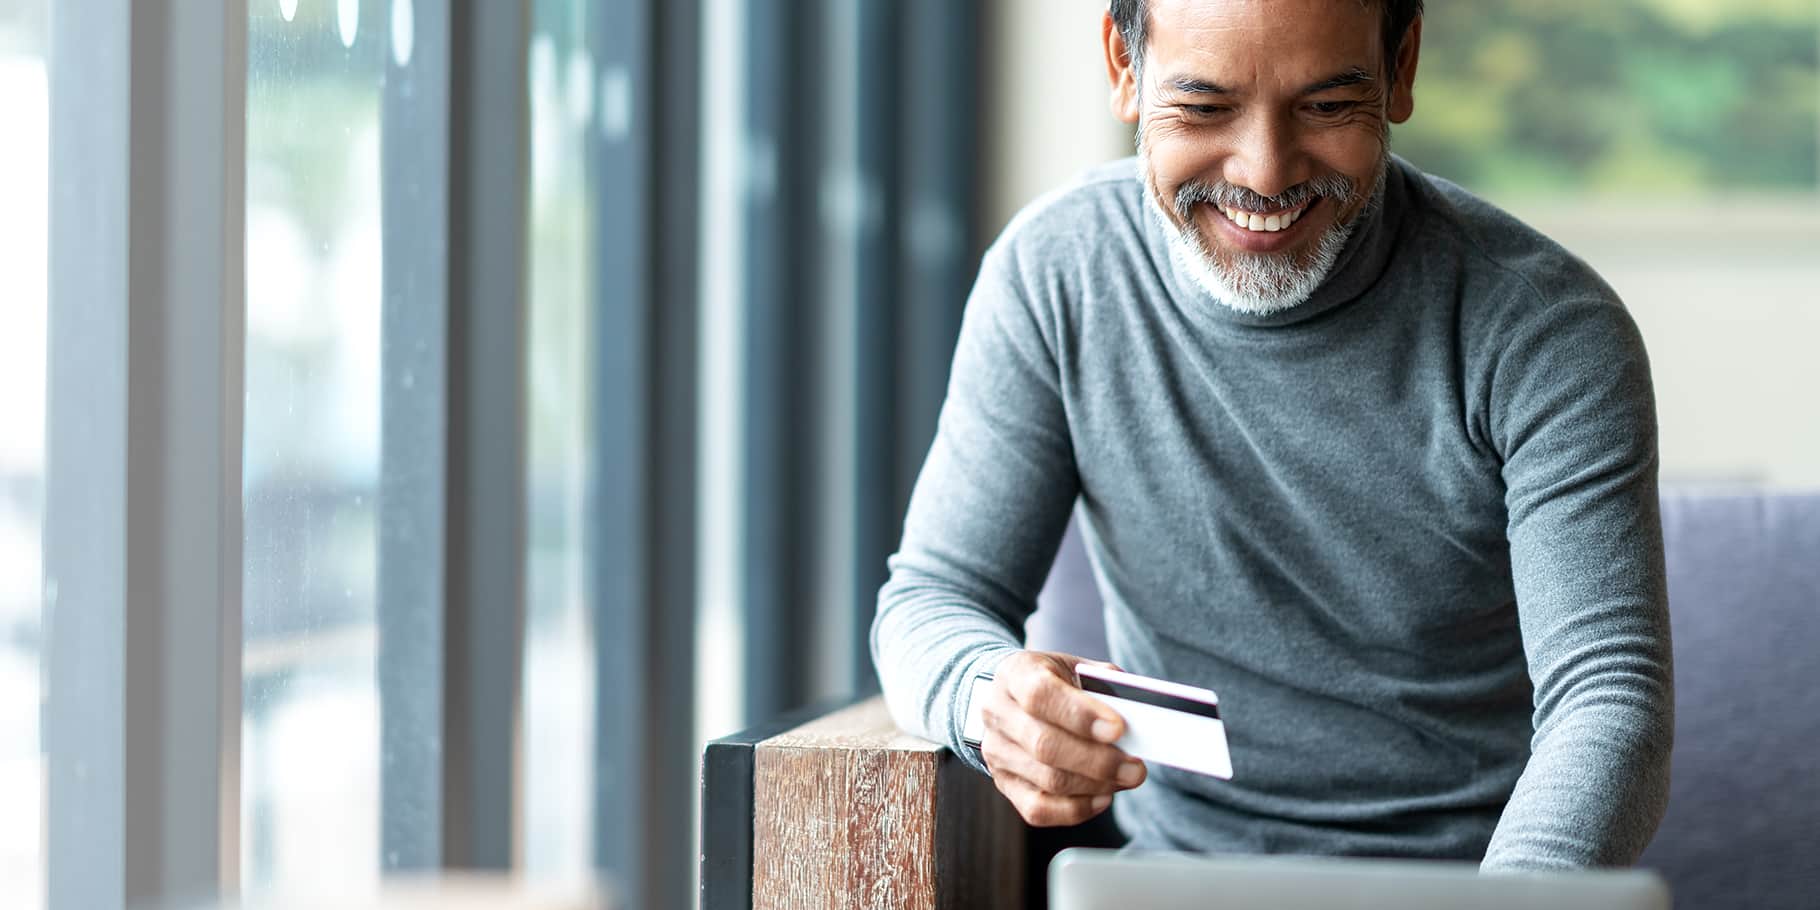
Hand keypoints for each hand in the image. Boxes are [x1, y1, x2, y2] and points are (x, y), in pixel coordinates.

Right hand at [976, 650, 1146, 825]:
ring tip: (1126, 778)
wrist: (1015, 699)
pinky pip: (1039, 809)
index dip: (1080, 715)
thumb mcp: (1076, 669)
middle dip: (1098, 761)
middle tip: (1135, 767)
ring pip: (1047, 780)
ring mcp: (996, 752)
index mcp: (1015, 674)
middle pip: (1045, 745)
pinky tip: (1102, 797)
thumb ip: (1104, 686)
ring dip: (1095, 785)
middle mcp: (997, 713)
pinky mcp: (1004, 783)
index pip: (1040, 695)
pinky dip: (1077, 809)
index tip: (1119, 729)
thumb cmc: (1055, 683)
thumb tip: (1136, 716)